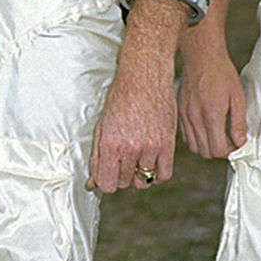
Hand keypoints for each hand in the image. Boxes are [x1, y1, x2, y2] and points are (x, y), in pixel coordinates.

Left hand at [88, 0, 186, 192]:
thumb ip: (97, 157)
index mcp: (112, 144)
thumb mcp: (103, 126)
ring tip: (135, 157)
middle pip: (124, 182)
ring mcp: (152, 146)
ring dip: (138, 173)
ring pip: (143, 180)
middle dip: (120, 174)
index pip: (108, 184)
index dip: (106, 181)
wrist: (145, 75)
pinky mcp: (168, 143)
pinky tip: (151, 162)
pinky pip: (164, 174)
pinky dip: (156, 174)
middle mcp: (132, 148)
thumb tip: (92, 184)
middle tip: (121, 158)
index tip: (107, 173)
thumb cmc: (121, 97)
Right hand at [179, 43, 246, 158]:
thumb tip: (240, 142)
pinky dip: (196, 138)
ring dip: (207, 146)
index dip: (229, 151)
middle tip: (228, 140)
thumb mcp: (237, 97)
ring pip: (194, 147)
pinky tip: (206, 127)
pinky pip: (186, 136)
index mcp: (211, 115)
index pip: (217, 150)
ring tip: (217, 134)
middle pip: (205, 152)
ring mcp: (185, 115)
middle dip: (219, 150)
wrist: (202, 55)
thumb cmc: (220, 72)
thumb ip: (239, 123)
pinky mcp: (179, 111)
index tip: (236, 144)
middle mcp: (195, 118)